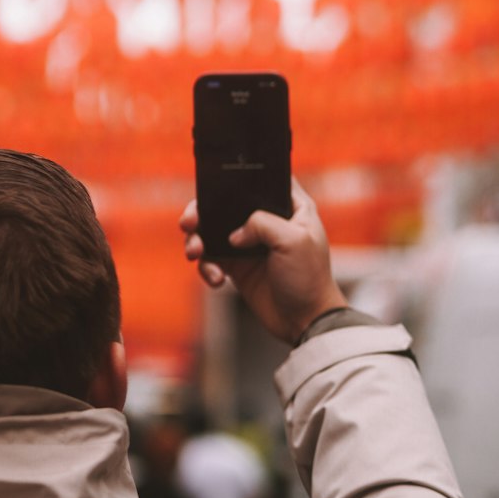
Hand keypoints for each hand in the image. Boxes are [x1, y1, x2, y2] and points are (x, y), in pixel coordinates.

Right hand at [179, 179, 347, 344]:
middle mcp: (267, 220)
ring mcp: (249, 243)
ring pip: (211, 231)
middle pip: (225, 204)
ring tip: (194, 253)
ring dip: (197, 240)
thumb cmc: (309, 278)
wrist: (305, 321)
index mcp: (290, 206)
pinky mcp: (237, 266)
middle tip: (189, 222)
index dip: (238, 176)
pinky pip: (211, 259)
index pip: (261, 179)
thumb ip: (262, 223)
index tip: (215, 182)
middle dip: (201, 211)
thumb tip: (234, 234)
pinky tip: (217, 280)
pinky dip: (207, 267)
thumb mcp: (294, 241)